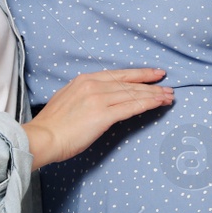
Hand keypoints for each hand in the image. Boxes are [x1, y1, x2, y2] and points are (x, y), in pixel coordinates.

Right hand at [24, 68, 172, 168]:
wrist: (43, 138)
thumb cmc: (52, 125)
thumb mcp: (68, 99)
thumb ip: (86, 94)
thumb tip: (101, 98)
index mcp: (84, 80)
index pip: (119, 75)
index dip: (139, 74)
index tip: (154, 74)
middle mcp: (93, 85)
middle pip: (129, 83)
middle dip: (151, 84)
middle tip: (168, 86)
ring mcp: (99, 99)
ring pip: (133, 94)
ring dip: (154, 95)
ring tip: (168, 97)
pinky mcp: (103, 115)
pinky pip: (131, 107)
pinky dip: (148, 104)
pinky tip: (159, 103)